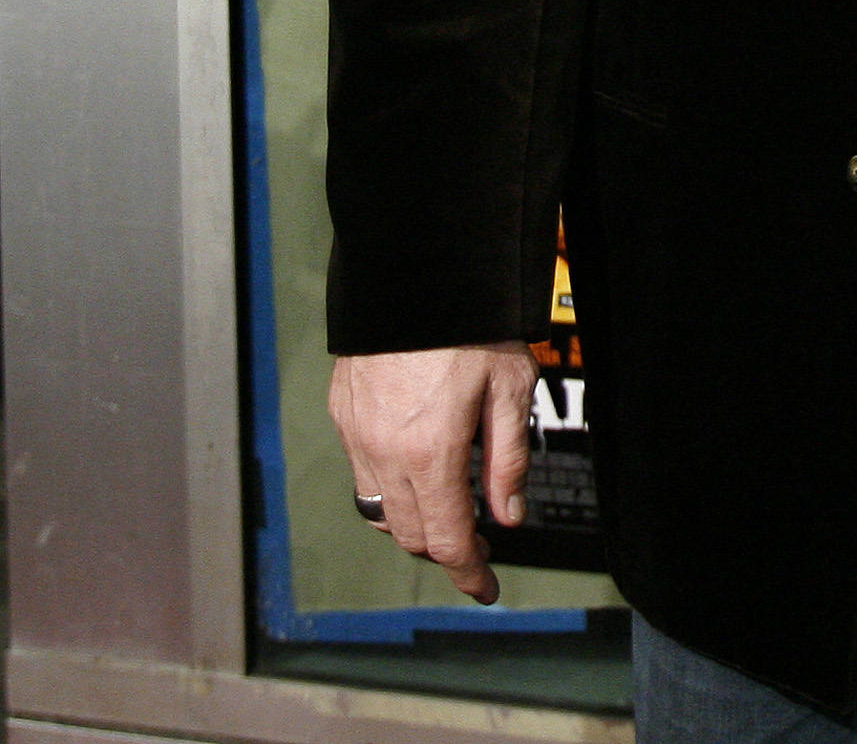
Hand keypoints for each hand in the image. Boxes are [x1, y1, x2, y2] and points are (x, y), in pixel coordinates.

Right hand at [329, 343, 537, 603]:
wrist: (418, 270)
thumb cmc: (473, 324)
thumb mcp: (511, 387)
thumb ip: (508, 458)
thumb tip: (507, 516)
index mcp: (430, 452)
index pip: (447, 538)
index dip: (468, 572)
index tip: (486, 589)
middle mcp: (383, 452)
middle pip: (412, 533)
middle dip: (445, 547)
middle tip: (479, 542)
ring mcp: (356, 433)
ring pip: (379, 510)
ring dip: (414, 520)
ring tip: (449, 507)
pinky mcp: (342, 412)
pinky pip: (361, 473)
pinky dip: (388, 487)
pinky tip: (416, 467)